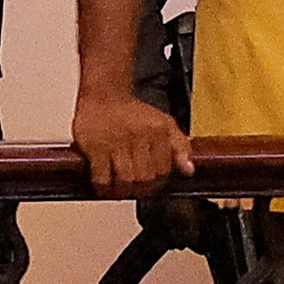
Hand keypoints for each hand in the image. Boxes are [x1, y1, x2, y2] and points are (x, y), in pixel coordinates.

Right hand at [69, 84, 193, 192]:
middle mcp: (138, 135)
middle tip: (134, 190)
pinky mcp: (94, 146)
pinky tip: (103, 186)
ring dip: (122, 190)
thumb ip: (180, 146)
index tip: (149, 184)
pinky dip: (103, 186)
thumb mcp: (164, 123)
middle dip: (140, 188)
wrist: (103, 92)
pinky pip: (101, 176)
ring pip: (125, 180)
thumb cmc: (132, 111)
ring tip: (119, 190)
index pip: (163, 170)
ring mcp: (115, 142)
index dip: (157, 181)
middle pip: (145, 178)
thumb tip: (189, 170)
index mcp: (158, 131)